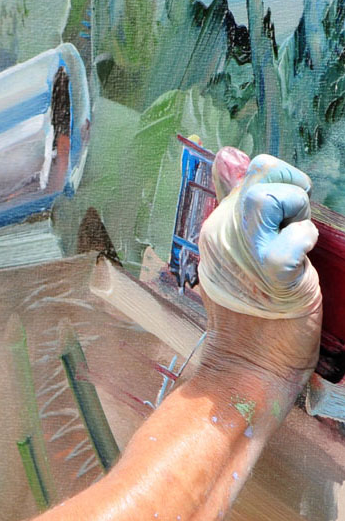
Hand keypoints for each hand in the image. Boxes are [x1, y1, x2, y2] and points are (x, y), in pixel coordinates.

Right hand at [197, 149, 321, 396]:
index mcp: (216, 226)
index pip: (250, 170)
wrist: (248, 366)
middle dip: (291, 192)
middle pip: (263, 174)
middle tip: (295, 228)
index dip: (279, 182)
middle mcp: (222, 233)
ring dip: (298, 215)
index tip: (287, 214)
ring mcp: (244, 250)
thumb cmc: (252, 315)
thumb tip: (229, 155)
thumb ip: (239, 207)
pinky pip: (296, 237)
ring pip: (272, 196)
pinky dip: (305, 245)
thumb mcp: (239, 253)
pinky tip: (300, 271)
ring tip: (297, 247)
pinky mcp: (272, 271)